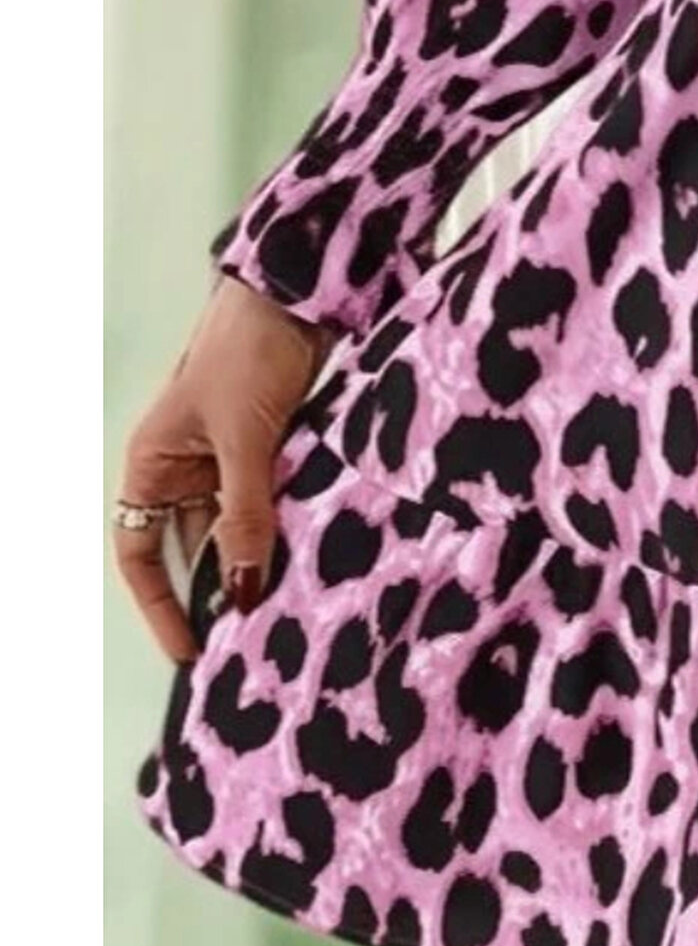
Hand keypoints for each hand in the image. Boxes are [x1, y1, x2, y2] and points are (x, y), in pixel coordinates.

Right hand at [113, 273, 333, 661]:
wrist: (297, 291)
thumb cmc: (247, 351)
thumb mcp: (243, 441)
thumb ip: (245, 516)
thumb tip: (243, 591)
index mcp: (151, 464)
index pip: (140, 555)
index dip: (161, 607)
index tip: (191, 653)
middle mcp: (182, 469)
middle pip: (190, 552)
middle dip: (215, 597)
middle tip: (247, 648)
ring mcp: (228, 461)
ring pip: (236, 534)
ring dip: (256, 568)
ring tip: (282, 617)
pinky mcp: (272, 452)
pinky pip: (272, 510)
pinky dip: (286, 537)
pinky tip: (308, 569)